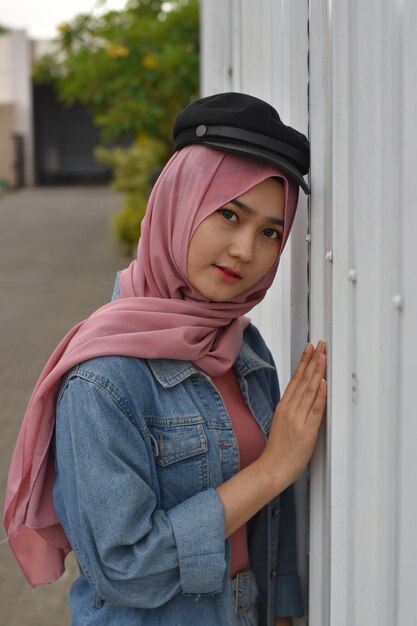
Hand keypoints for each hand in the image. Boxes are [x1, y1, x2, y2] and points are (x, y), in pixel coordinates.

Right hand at [260, 341, 326, 489]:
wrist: (272, 469)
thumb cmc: (278, 450)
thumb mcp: (281, 423)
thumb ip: (290, 408)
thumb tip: (301, 396)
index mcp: (283, 406)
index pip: (295, 378)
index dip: (304, 362)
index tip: (310, 348)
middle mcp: (290, 409)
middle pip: (303, 379)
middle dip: (313, 360)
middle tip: (320, 344)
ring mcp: (298, 419)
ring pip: (309, 390)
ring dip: (318, 371)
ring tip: (324, 356)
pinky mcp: (307, 431)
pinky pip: (315, 409)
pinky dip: (320, 395)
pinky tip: (324, 382)